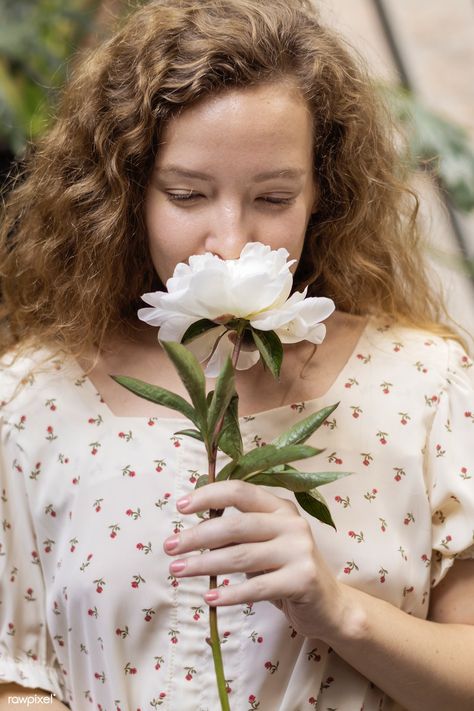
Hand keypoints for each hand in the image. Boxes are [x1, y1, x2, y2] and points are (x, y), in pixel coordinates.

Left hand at [163, 479, 344, 640]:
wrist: (329, 605)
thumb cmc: (286, 570)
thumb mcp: (264, 544)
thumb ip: (238, 533)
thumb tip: (192, 529)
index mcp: (280, 507)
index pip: (241, 491)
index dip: (208, 495)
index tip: (180, 507)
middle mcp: (291, 523)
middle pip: (236, 524)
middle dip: (197, 536)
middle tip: (169, 547)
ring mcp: (300, 550)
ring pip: (242, 556)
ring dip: (204, 564)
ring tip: (178, 570)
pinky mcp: (303, 579)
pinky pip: (257, 587)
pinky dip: (230, 593)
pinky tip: (208, 597)